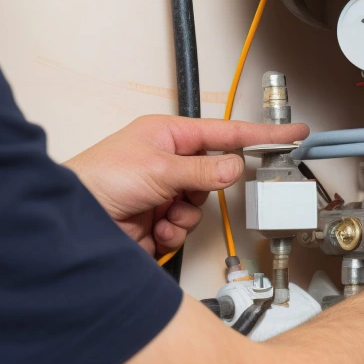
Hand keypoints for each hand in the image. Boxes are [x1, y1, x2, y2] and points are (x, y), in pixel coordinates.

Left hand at [64, 115, 307, 255]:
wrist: (72, 221)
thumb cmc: (98, 179)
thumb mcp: (159, 168)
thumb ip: (204, 170)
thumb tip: (235, 166)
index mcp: (168, 135)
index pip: (225, 132)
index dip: (260, 134)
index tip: (291, 134)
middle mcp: (168, 161)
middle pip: (215, 174)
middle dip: (203, 189)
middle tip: (186, 191)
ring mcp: (165, 192)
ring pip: (203, 205)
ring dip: (185, 214)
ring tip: (161, 211)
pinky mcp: (160, 220)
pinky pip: (187, 226)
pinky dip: (174, 231)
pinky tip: (154, 228)